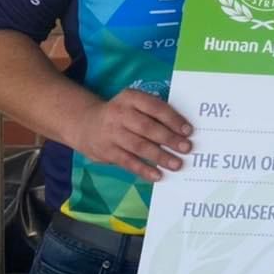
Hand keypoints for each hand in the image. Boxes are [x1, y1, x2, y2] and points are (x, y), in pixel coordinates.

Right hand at [70, 88, 192, 181]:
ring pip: (139, 146)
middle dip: (169, 139)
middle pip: (148, 128)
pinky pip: (128, 162)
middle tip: (187, 148)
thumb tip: (182, 131)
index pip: (155, 108)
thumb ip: (153, 112)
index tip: (188, 131)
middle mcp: (119, 114)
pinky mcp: (106, 151)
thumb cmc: (122, 113)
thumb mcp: (134, 103)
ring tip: (177, 164)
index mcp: (131, 98)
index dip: (173, 119)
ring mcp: (111, 133)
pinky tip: (157, 175)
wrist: (85, 123)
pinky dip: (144, 169)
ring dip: (160, 156)